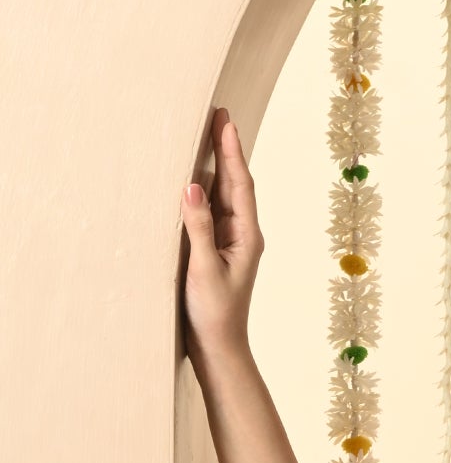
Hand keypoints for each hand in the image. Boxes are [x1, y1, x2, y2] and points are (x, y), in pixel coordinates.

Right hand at [179, 109, 263, 376]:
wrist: (219, 348)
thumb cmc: (215, 314)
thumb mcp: (204, 269)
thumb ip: (199, 228)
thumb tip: (192, 187)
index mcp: (246, 236)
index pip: (240, 184)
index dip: (231, 151)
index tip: (226, 120)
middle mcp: (242, 235)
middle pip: (234, 183)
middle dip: (226, 149)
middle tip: (218, 114)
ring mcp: (229, 242)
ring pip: (223, 196)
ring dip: (216, 165)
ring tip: (207, 134)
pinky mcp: (215, 251)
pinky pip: (211, 212)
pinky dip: (203, 190)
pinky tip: (195, 178)